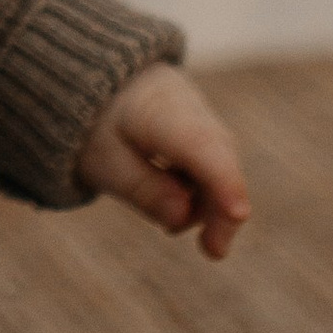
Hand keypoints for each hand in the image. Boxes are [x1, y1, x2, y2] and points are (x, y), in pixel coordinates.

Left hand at [78, 60, 249, 258]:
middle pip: (218, 154)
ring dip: (212, 201)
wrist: (92, 80)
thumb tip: (183, 217)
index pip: (198, 144)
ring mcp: (200, 111)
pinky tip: (181, 206)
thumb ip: (142, 189)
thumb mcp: (103, 162)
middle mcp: (187, 103)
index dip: (222, 180)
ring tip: (184, 234)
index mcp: (155, 108)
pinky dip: (205, 188)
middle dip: (221, 205)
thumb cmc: (95, 125)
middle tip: (214, 252)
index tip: (239, 214)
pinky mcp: (202, 126)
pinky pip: (214, 158)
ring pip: (221, 158)